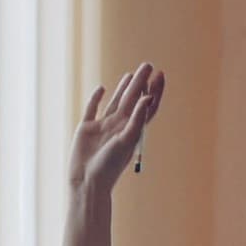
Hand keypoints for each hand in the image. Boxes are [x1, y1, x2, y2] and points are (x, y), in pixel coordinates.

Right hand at [69, 63, 165, 198]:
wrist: (87, 181)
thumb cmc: (110, 165)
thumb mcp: (127, 140)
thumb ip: (137, 118)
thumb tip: (147, 97)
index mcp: (132, 129)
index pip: (148, 106)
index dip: (155, 90)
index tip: (160, 74)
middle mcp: (119, 126)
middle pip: (133, 100)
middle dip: (140, 83)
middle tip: (148, 65)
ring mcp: (103, 127)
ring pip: (115, 102)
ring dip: (123, 88)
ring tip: (130, 74)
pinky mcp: (86, 129)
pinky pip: (92, 109)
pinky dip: (96, 98)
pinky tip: (102, 89)